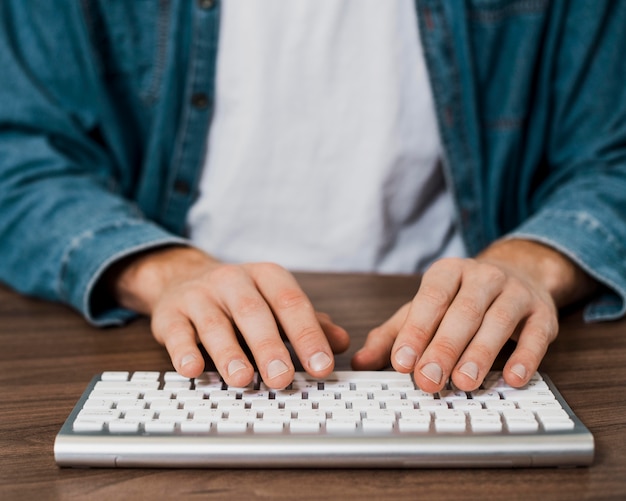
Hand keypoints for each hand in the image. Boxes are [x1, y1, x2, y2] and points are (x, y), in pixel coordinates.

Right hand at [108, 246, 349, 388]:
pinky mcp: (170, 313)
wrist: (183, 277)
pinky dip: (183, 351)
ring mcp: (199, 296)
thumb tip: (342, 343)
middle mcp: (233, 280)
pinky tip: (192, 370)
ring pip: (215, 324)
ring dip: (228, 353)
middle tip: (282, 379)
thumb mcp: (276, 302)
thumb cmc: (240, 297)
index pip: (291, 303)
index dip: (308, 335)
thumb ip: (308, 322)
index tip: (322, 367)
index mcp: (266, 276)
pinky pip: (176, 332)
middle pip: (253, 313)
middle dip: (269, 347)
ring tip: (242, 379)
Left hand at [352, 239, 597, 391]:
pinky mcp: (543, 312)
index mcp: (448, 272)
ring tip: (464, 382)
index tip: (402, 361)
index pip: (431, 298)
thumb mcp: (425, 309)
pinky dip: (526, 357)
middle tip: (428, 379)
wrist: (519, 273)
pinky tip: (513, 378)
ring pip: (498, 322)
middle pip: (463, 312)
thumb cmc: (461, 298)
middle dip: (444, 348)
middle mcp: (483, 276)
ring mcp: (516, 292)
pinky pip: (536, 335)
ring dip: (480, 354)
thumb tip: (360, 362)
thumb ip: (393, 334)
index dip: (416, 330)